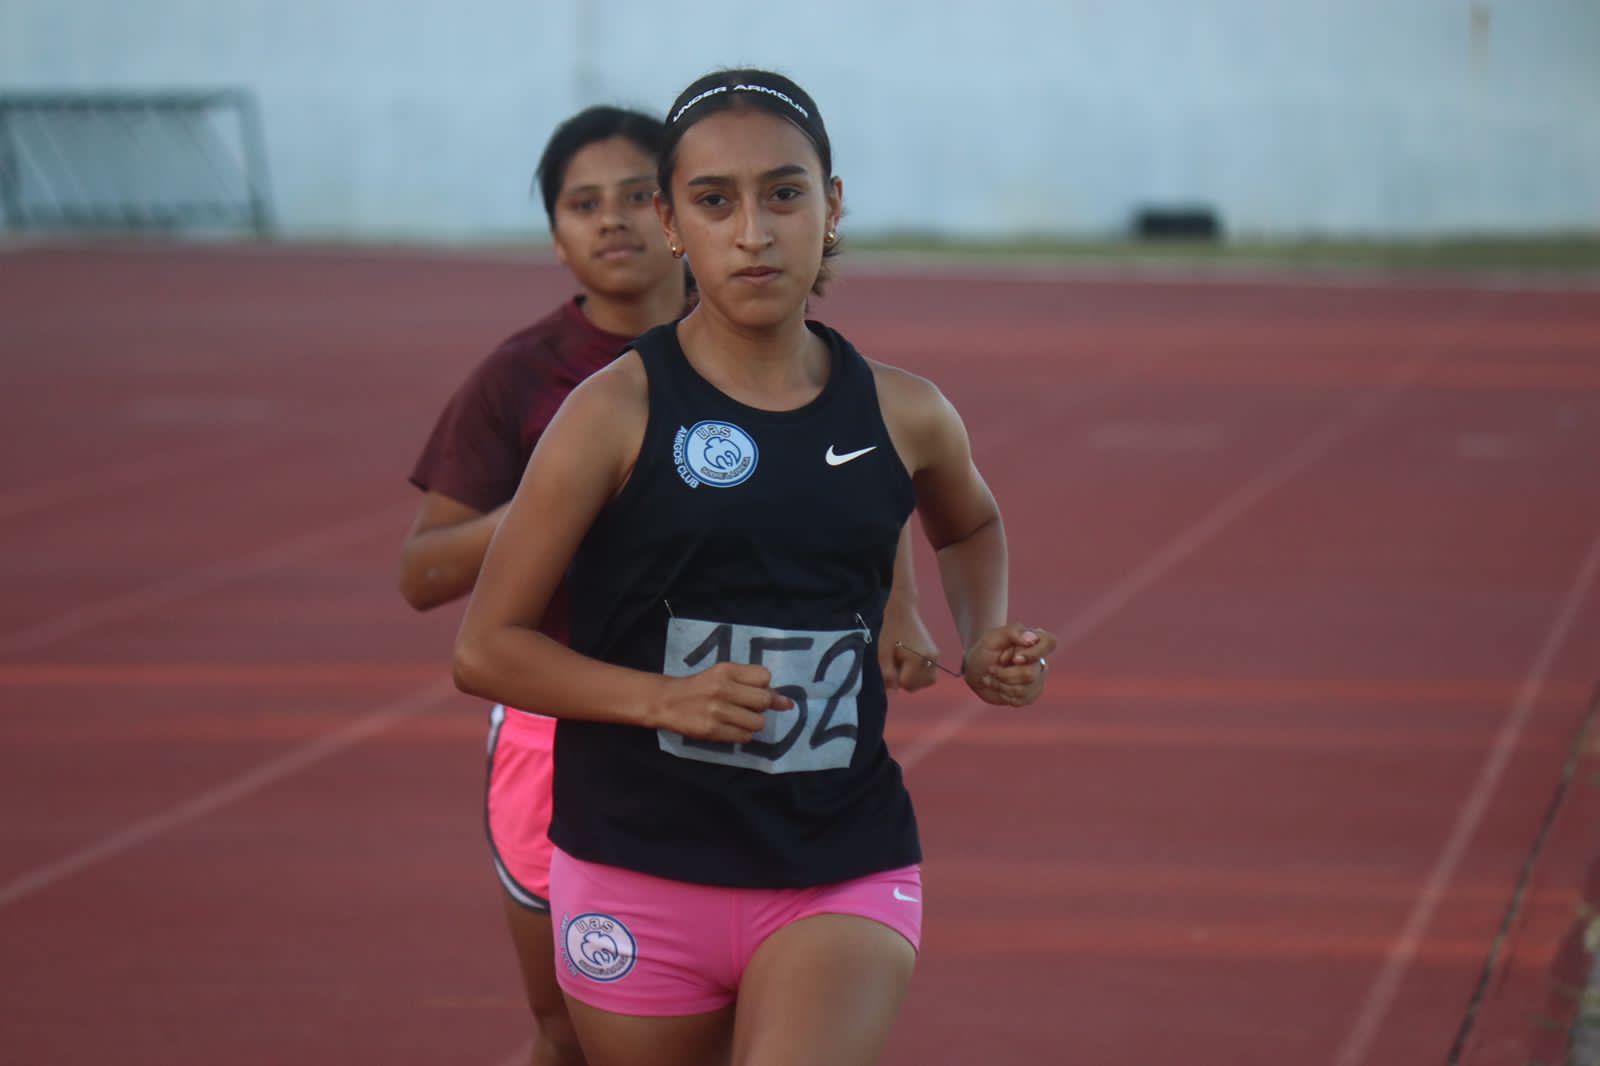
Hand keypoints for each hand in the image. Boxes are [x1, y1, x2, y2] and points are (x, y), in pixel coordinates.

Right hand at [650, 663, 794, 742]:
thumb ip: (754, 685)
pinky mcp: (713, 731)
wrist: (667, 702)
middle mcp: (723, 688)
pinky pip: (745, 737)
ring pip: (758, 722)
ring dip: (751, 723)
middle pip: (764, 700)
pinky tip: (729, 727)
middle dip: (760, 706)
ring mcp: (718, 711)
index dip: (762, 686)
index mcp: (726, 670)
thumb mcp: (724, 676)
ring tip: (736, 718)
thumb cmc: (700, 687)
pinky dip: (742, 734)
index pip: (765, 677)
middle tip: (745, 706)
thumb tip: (788, 703)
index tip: (749, 690)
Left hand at [879, 603, 939, 692]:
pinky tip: (913, 666)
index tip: (891, 666)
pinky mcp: (936, 654)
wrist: (904, 613)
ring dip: (916, 681)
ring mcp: (935, 657)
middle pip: (918, 685)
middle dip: (906, 681)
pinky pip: (932, 674)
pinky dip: (923, 675)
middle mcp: (929, 659)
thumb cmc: (891, 632)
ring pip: (928, 682)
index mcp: (916, 659)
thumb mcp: (884, 654)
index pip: (906, 684)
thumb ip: (888, 675)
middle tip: (898, 665)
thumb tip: (893, 694)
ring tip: (906, 667)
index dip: (895, 679)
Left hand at [962, 624, 1056, 706]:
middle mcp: (1040, 659)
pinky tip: (999, 687)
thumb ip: (1012, 632)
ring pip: (1024, 689)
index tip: (1014, 658)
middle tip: (991, 669)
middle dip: (1005, 674)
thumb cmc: (984, 651)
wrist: (975, 671)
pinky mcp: (1031, 693)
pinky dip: (1004, 694)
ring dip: (1001, 685)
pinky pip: (1022, 700)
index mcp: (1034, 640)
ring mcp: (1037, 678)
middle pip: (1031, 674)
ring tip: (992, 677)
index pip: (1049, 643)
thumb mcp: (992, 637)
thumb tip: (1032, 639)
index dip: (1033, 653)